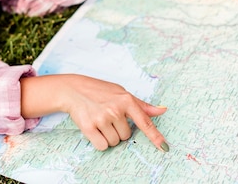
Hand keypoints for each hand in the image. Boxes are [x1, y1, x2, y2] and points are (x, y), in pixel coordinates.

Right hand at [21, 74, 167, 151]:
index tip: (164, 147)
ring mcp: (102, 118)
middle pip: (126, 136)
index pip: (144, 122)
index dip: (155, 136)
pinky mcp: (89, 127)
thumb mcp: (121, 93)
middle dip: (119, 130)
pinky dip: (99, 141)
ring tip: (100, 121)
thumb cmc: (100, 91)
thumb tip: (162, 110)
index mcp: (126, 100)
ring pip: (114, 142)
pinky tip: (94, 129)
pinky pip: (102, 145)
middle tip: (108, 117)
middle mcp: (115, 109)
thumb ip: (142, 105)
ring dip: (109, 136)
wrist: (74, 89)